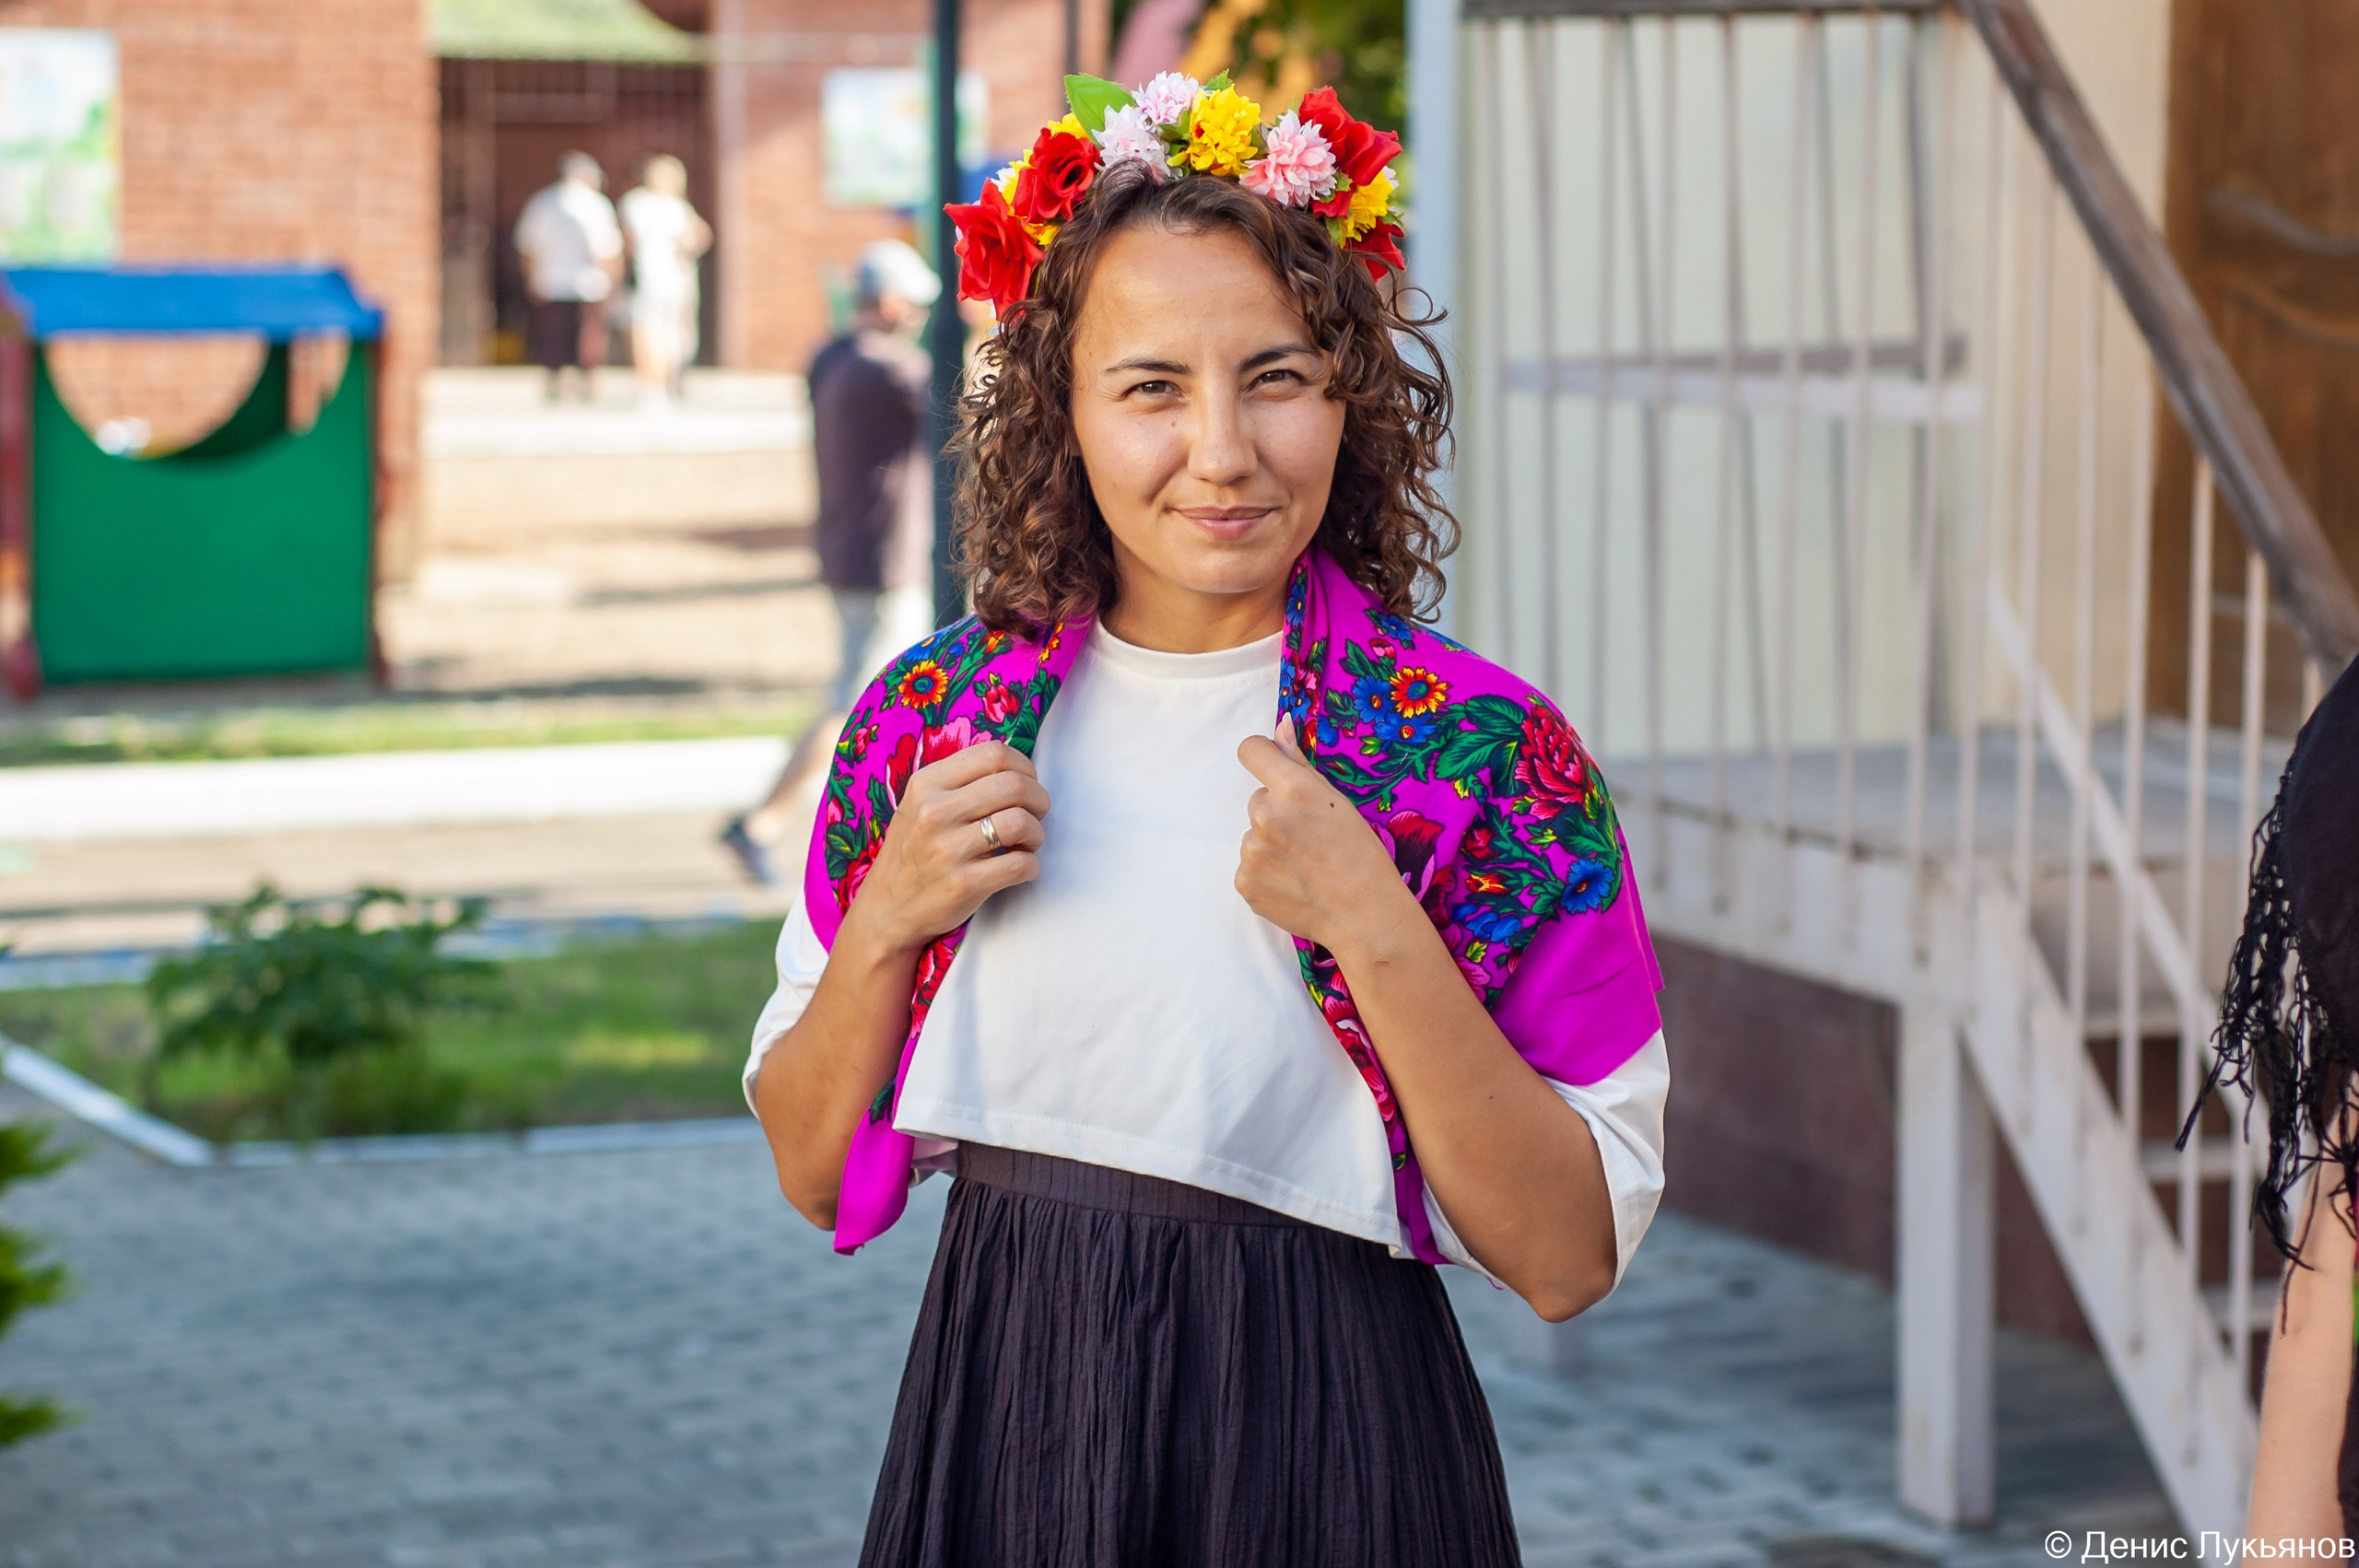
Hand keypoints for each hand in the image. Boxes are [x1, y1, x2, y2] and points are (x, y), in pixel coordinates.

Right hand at [842, 741, 1049, 955]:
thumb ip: (959, 782)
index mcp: (926, 784)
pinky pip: (1021, 864)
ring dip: (1037, 834)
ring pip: (1021, 822)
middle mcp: (935, 812)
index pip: (993, 754)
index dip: (1024, 767)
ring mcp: (947, 849)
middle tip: (1036, 815)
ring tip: (1027, 843)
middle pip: (1014, 785)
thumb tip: (1015, 767)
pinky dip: (1031, 866)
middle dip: (1038, 799)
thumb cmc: (912, 854)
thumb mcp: (919, 805)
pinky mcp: (964, 884)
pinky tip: (1020, 868)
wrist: (885, 911)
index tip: (1027, 783)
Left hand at [1236, 717, 1413, 950]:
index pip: (1251, 751)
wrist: (1364, 915)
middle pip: (1258, 800)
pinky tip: (1294, 884)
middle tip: (1310, 838)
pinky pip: (1249, 866)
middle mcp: (1266, 816)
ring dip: (1271, 844)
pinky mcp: (1244, 882)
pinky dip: (1266, 873)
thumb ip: (1299, 762)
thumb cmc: (1361, 855)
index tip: (1275, 771)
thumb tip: (1281, 725)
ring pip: (1254, 835)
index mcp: (1293, 789)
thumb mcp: (1338, 801)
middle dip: (1278, 813)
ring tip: (1305, 865)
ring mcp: (1251, 852)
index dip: (1264, 758)